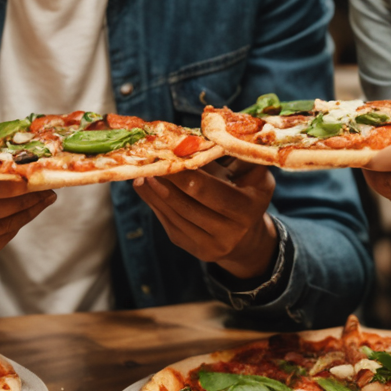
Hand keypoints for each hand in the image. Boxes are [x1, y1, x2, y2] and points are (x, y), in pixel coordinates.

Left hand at [135, 159, 276, 279]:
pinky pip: (172, 225)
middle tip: (148, 163)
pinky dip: (156, 205)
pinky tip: (145, 188)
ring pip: (176, 215)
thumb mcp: (249, 171)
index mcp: (249, 207)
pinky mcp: (198, 251)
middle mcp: (234, 231)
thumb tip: (189, 139)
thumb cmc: (246, 190)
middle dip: (165, 182)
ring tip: (141, 173)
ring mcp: (215, 246)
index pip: (207, 189)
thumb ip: (226, 155)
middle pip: (188, 204)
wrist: (248, 236)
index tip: (165, 155)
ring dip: (154, 193)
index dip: (182, 173)